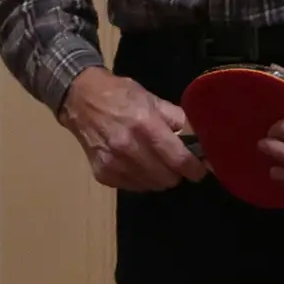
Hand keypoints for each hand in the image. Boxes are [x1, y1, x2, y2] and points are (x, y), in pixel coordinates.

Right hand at [59, 67, 206, 191]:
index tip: (200, 169)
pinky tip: (136, 163)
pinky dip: (141, 179)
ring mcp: (114, 164)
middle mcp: (128, 148)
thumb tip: (202, 140)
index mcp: (145, 125)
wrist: (81, 101)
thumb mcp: (153, 100)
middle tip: (174, 161)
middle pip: (167, 178)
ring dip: (159, 176)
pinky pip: (133, 187)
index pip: (178, 160)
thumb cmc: (121, 96)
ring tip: (154, 160)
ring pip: (152, 185)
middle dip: (177, 172)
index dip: (195, 169)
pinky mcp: (103, 174)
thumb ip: (178, 120)